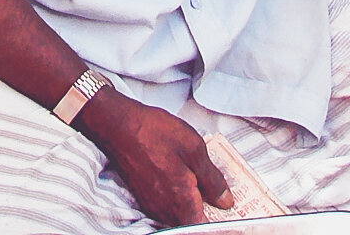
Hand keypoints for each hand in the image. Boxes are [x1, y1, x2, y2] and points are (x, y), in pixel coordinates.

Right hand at [79, 88, 232, 226]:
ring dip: (194, 202)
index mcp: (183, 205)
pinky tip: (182, 175)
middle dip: (209, 210)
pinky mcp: (145, 197)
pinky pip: (169, 204)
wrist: (117, 124)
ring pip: (182, 213)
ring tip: (203, 180)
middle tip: (221, 191)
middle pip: (195, 221)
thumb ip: (213, 179)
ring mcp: (154, 206)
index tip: (233, 210)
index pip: (209, 227)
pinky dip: (179, 195)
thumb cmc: (155, 133)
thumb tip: (226, 201)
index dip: (222, 220)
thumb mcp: (193, 149)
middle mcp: (167, 213)